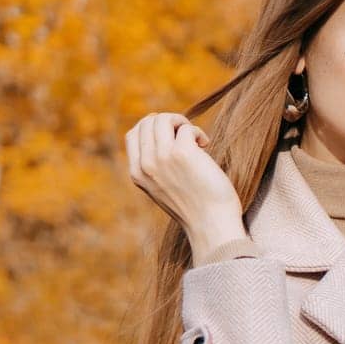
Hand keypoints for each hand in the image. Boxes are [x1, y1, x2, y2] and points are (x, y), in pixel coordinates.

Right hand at [125, 113, 247, 262]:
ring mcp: (162, 157)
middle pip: (147, 122)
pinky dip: (197, 131)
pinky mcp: (182, 153)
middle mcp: (145, 164)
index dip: (153, 127)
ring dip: (182, 123)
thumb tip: (166, 135)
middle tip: (188, 138)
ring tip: (195, 139)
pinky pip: (186, 127)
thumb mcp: (163, 188)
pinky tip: (205, 145)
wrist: (211, 225)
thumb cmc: (195, 207)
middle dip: (169, 122)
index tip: (173, 136)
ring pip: (162, 119)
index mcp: (137, 173)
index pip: (133, 134)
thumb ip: (156, 167)